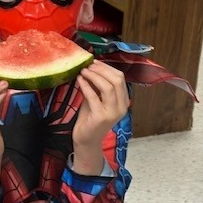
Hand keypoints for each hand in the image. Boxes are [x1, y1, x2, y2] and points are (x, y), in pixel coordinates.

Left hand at [73, 60, 128, 174]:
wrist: (86, 140)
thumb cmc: (90, 118)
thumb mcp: (96, 98)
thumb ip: (98, 85)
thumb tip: (92, 66)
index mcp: (124, 101)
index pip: (120, 78)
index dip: (107, 68)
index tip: (94, 62)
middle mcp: (122, 107)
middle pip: (116, 80)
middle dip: (101, 70)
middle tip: (88, 65)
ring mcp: (112, 113)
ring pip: (108, 87)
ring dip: (94, 76)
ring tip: (83, 71)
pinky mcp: (101, 117)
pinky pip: (93, 96)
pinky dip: (86, 85)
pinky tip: (79, 80)